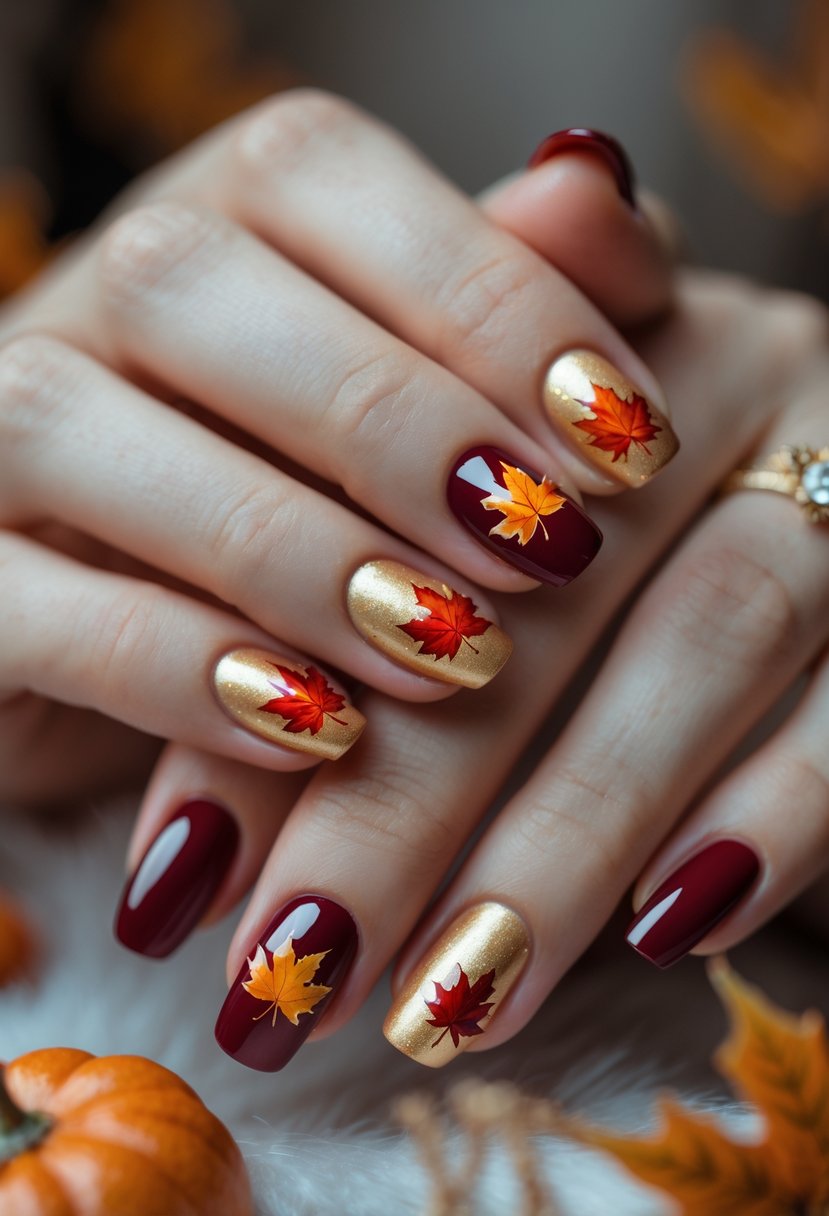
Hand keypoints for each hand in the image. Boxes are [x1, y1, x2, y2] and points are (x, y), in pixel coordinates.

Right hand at [0, 95, 674, 807]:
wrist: (129, 648)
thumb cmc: (311, 509)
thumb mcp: (418, 408)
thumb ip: (500, 297)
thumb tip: (597, 193)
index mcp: (201, 221)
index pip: (316, 172)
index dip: (486, 297)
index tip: (628, 441)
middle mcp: (72, 301)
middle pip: (187, 283)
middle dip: (390, 421)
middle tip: (544, 549)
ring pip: (77, 431)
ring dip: (289, 549)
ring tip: (451, 654)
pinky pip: (30, 605)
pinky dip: (180, 670)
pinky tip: (319, 731)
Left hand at [207, 267, 827, 1070]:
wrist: (773, 471)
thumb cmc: (567, 522)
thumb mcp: (428, 546)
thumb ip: (307, 669)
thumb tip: (174, 867)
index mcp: (562, 331)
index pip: (398, 491)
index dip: (286, 686)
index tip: (186, 870)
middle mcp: (719, 364)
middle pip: (539, 585)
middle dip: (408, 799)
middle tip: (297, 972)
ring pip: (710, 636)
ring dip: (571, 838)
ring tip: (448, 1003)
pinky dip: (773, 813)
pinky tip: (667, 932)